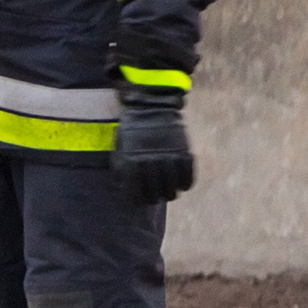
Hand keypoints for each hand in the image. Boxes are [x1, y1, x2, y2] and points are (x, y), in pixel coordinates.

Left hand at [115, 92, 195, 206]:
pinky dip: (187, 183)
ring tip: (169, 195)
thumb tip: (122, 186)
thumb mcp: (120, 144)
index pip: (134, 188)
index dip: (135, 198)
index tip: (137, 202)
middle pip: (155, 190)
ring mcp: (168, 155)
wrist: (151, 104)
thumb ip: (121, 164)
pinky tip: (183, 186)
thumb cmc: (133, 127)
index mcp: (132, 158)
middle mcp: (150, 159)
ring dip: (171, 194)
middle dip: (154, 198)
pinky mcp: (183, 150)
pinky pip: (188, 173)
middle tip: (154, 199)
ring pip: (172, 185)